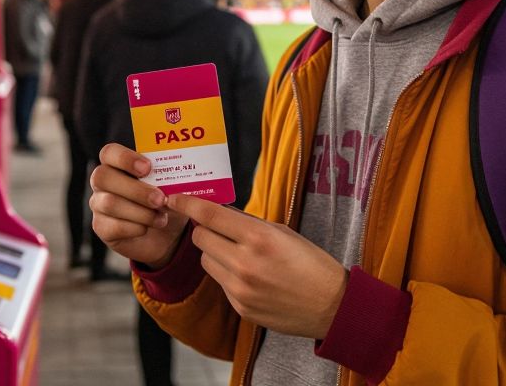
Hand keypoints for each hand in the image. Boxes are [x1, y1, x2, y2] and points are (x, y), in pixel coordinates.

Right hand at [90, 144, 189, 267]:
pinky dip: (135, 228)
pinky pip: (113, 226)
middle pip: (103, 176)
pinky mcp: (101, 227)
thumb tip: (180, 173)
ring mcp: (98, 205)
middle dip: (135, 189)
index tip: (148, 168)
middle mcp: (103, 182)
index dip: (125, 158)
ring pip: (109, 203)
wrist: (166, 234)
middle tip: (160, 199)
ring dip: (140, 212)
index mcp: (117, 164)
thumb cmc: (166, 201)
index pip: (109, 152)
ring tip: (161, 218)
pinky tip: (148, 228)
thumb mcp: (171, 187)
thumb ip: (170, 177)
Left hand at [165, 194, 347, 338]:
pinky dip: (227, 273)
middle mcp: (245, 264)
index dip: (188, 204)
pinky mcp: (240, 306)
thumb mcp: (283, 232)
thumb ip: (248, 223)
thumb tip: (219, 212)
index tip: (175, 198)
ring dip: (215, 252)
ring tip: (239, 253)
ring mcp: (240, 289)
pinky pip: (220, 282)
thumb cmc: (311, 263)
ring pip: (206, 260)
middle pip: (200, 238)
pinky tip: (251, 275)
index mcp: (259, 238)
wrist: (331, 306)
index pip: (210, 215)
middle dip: (205, 228)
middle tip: (219, 227)